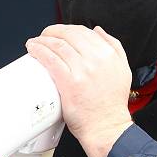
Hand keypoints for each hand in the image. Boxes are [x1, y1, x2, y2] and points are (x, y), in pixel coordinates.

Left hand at [26, 25, 132, 156]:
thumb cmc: (112, 104)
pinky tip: (33, 50)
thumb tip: (98, 31)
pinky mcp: (69, 82)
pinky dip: (39, 51)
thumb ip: (114, 47)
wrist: (107, 127)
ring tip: (35, 42)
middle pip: (69, 35)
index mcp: (108, 54)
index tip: (59, 33)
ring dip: (43, 40)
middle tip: (45, 36)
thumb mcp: (123, 69)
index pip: (84, 31)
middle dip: (53, 31)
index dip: (67, 29)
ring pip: (58, 45)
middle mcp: (96, 59)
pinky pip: (51, 59)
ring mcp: (82, 70)